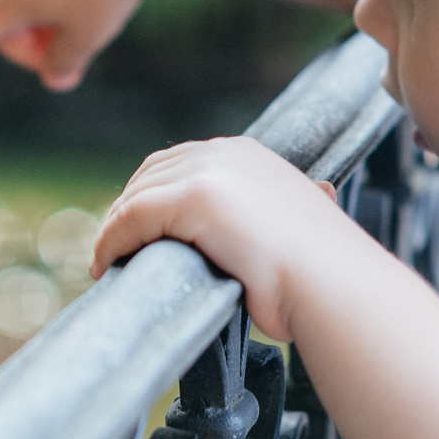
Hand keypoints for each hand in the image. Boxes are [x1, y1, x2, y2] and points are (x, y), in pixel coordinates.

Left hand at [90, 137, 355, 339]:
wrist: (333, 286)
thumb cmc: (318, 275)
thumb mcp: (292, 228)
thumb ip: (275, 218)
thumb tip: (301, 214)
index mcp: (249, 155)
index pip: (181, 164)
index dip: (151, 196)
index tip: (136, 231)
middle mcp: (227, 153)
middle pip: (152, 172)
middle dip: (128, 208)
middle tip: (115, 249)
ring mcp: (210, 171)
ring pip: (138, 196)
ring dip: (115, 229)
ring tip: (108, 263)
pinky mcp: (193, 197)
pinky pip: (132, 217)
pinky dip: (111, 241)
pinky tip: (106, 266)